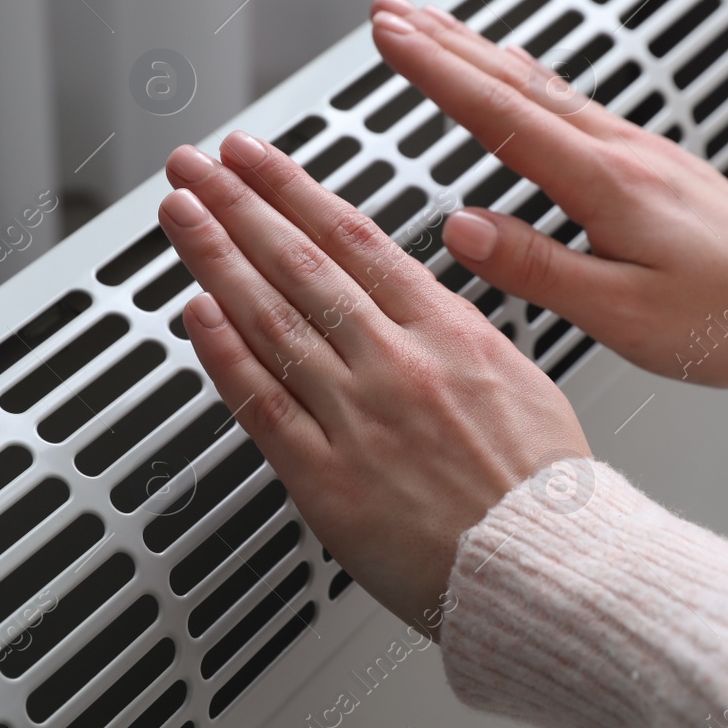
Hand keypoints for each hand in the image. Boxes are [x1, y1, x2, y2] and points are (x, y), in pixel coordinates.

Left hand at [158, 130, 590, 634]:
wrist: (547, 570)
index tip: (254, 157)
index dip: (292, 188)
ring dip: (215, 257)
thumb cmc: (542, 491)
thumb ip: (455, 335)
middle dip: (238, 203)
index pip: (353, 237)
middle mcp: (396, 363)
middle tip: (195, 164)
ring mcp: (356, 418)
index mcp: (447, 332)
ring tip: (180, 213)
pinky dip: (223, 352)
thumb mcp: (518, 378)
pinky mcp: (326, 480)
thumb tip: (415, 301)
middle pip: (300, 263)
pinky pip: (261, 404)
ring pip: (271, 319)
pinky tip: (194, 310)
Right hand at [369, 0, 727, 386]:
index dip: (436, 73)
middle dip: (442, 41)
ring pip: (539, 82)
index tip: (388, 39)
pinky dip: (521, 74)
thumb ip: (537, 268)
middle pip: (513, 80)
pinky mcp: (644, 160)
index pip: (500, 113)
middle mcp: (619, 150)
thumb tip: (462, 227)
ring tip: (428, 25)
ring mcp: (634, 148)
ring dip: (475, 49)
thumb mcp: (620, 312)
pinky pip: (566, 99)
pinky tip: (510, 69)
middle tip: (386, 12)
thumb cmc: (722, 318)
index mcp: (606, 183)